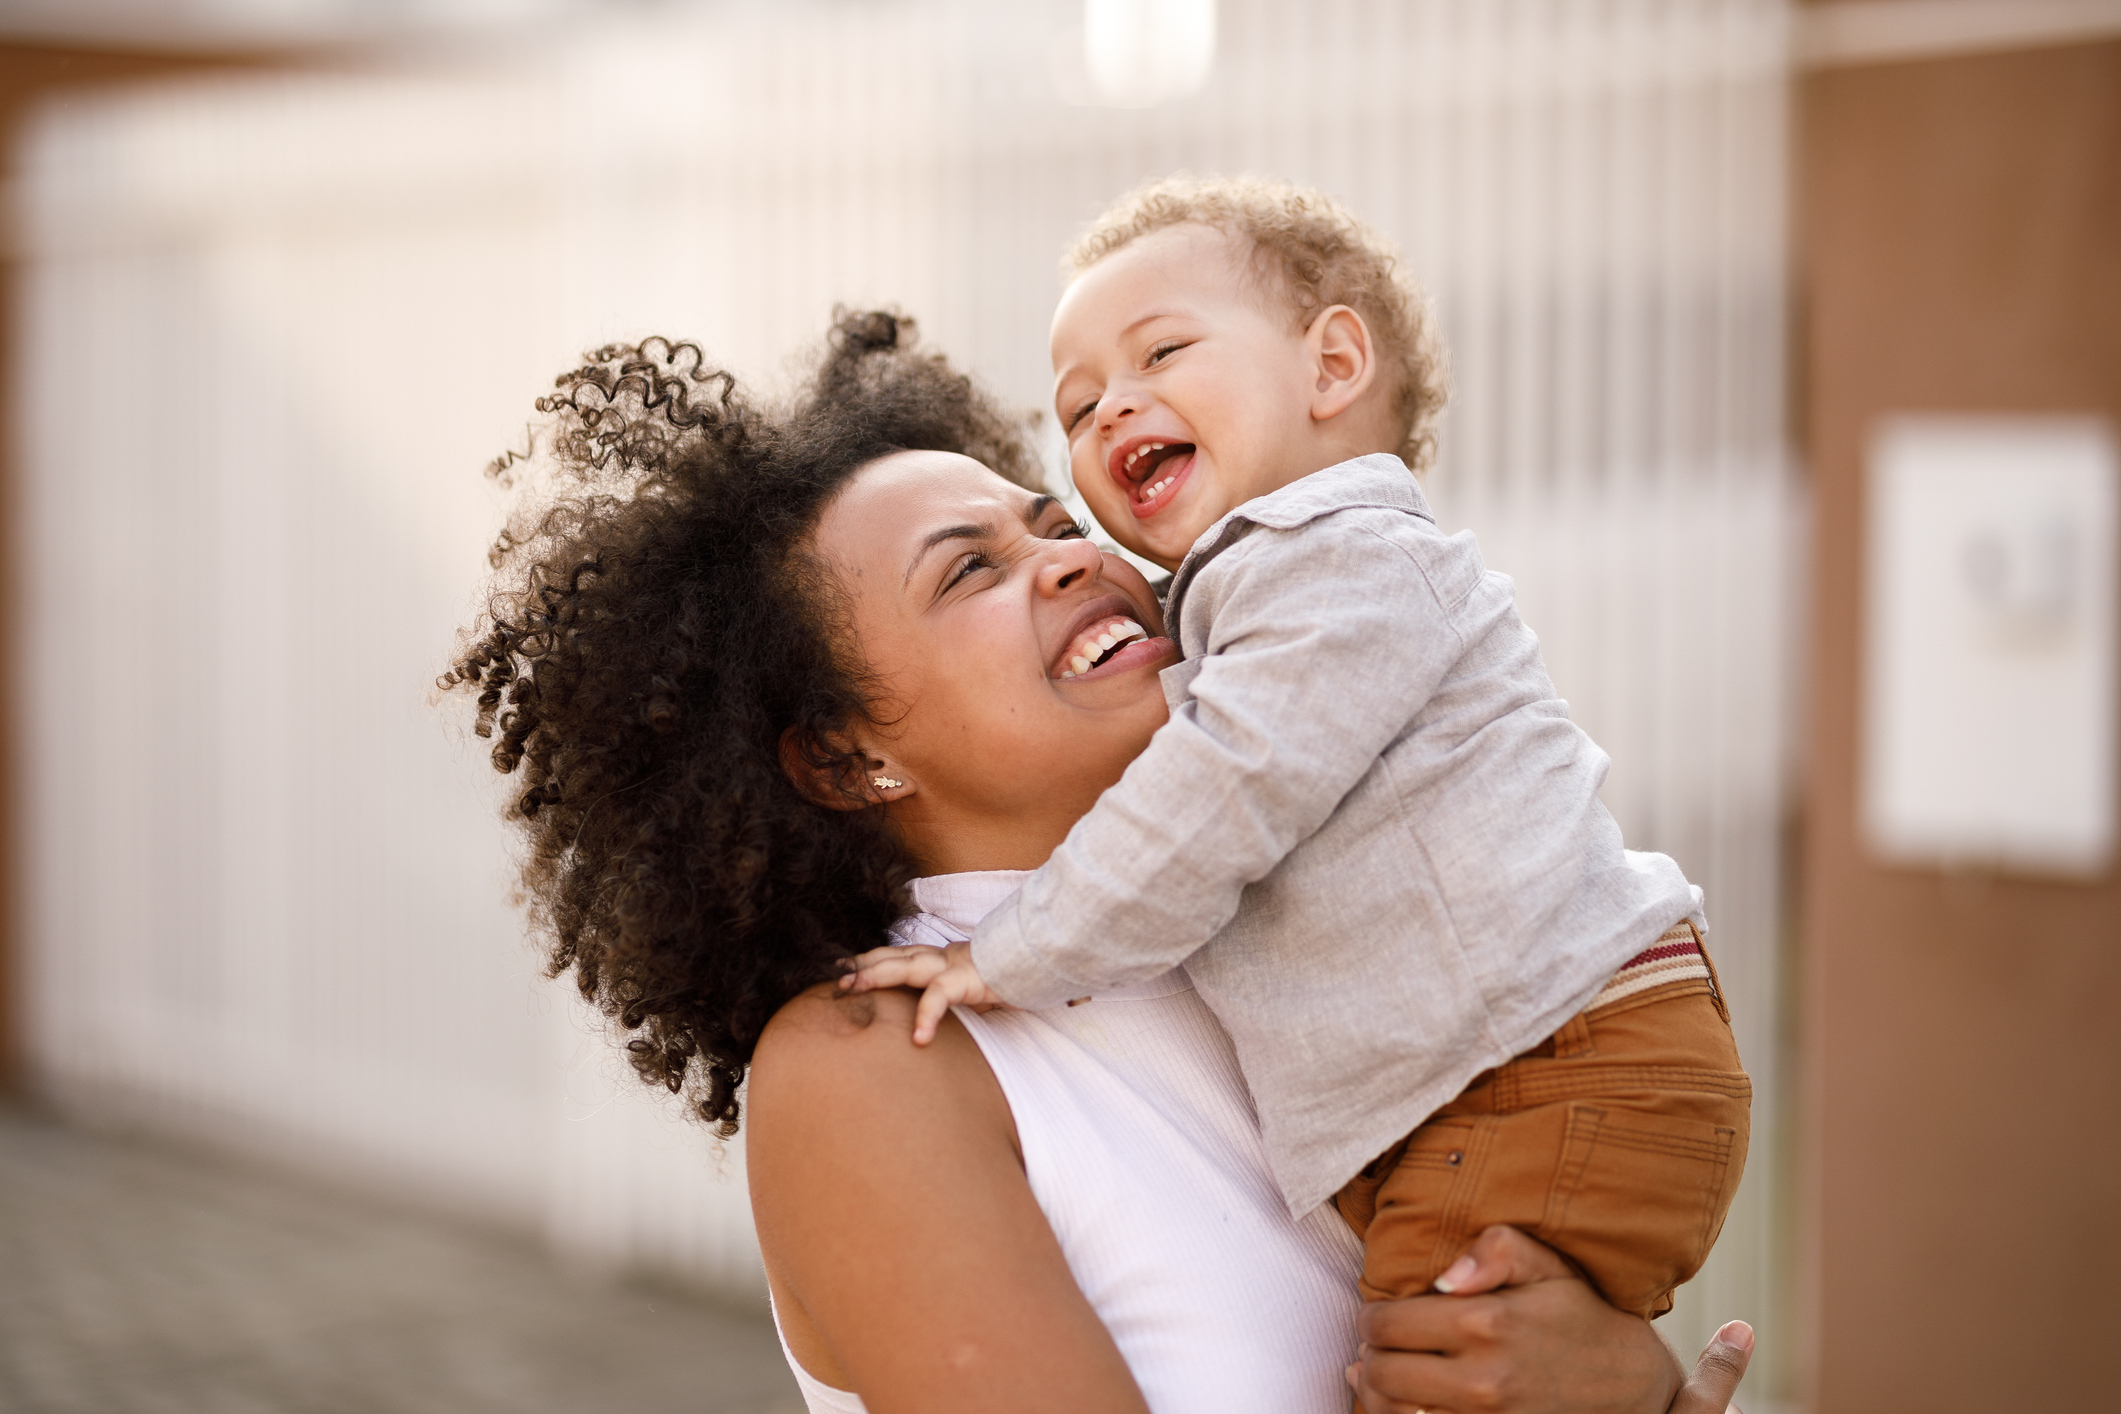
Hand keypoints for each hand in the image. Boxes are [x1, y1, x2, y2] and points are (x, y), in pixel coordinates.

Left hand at [839, 942, 1007, 1045]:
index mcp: (937, 959)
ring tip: (849, 990)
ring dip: (874, 975)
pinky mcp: (967, 979)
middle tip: (831, 978)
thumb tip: (929, 1025)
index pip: (894, 955)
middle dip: (859, 966)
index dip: (866, 961)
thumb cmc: (1006, 976)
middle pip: (889, 956)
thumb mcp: (970, 990)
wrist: (1039, 958)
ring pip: (904, 965)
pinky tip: (918, 1038)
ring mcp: (951, 965)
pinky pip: (940, 995)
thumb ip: (950, 997)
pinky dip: (927, 1015)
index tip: (840, 970)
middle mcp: (939, 957)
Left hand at [1347, 1225, 1752, 1413]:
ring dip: (1379, 1393)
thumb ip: (1494, 1250)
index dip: (1372, 1315)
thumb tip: (1444, 1277)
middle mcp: (1483, 1379)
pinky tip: (1409, 1403)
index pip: (1388, 1323)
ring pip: (1394, 1412)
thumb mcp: (1547, 1266)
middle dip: (1371, 1353)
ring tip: (1380, 1376)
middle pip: (1381, 1371)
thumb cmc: (1581, 1317)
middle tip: (1377, 1344)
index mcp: (1488, 1323)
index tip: (1379, 1313)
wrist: (1633, 1387)